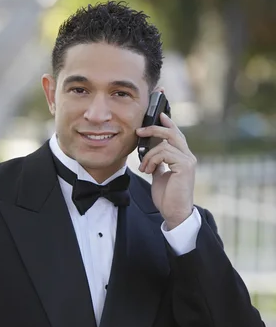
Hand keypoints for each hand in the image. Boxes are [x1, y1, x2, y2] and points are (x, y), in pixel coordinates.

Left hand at [136, 112, 196, 228]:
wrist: (174, 212)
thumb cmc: (167, 196)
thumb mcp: (160, 175)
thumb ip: (158, 162)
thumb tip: (151, 154)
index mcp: (182, 157)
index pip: (176, 134)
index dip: (168, 122)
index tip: (159, 114)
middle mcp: (187, 156)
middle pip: (172, 132)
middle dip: (154, 128)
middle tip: (139, 131)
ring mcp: (188, 160)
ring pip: (164, 143)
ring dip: (148, 155)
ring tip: (144, 168)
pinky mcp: (185, 166)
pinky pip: (164, 153)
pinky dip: (152, 160)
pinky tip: (148, 171)